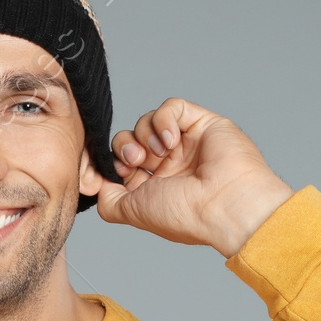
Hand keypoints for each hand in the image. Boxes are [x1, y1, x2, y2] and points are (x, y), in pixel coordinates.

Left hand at [96, 97, 294, 257]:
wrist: (224, 204)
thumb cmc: (185, 214)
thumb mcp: (132, 212)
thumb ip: (109, 199)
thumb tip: (96, 184)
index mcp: (156, 186)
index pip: (121, 162)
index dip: (113, 163)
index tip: (116, 172)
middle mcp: (170, 164)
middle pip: (130, 139)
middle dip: (125, 147)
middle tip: (137, 161)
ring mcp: (186, 143)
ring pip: (147, 121)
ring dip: (145, 135)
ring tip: (161, 153)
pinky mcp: (202, 123)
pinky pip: (172, 107)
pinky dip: (164, 120)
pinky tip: (172, 139)